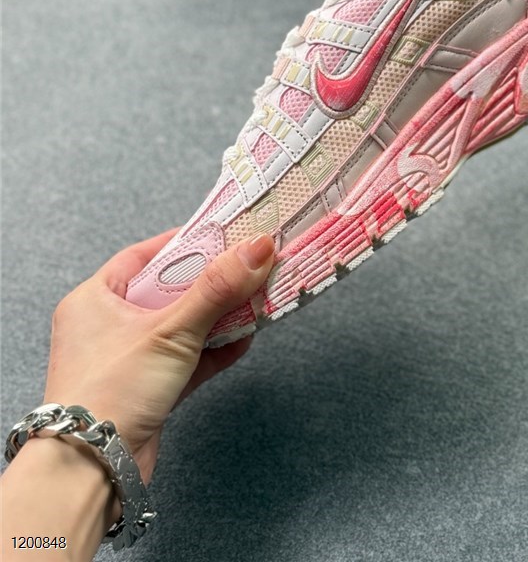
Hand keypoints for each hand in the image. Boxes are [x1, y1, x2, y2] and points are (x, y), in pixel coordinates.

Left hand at [43, 228, 274, 483]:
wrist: (92, 471)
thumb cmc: (111, 391)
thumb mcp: (170, 329)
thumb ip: (216, 288)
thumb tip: (257, 248)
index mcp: (95, 299)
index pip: (145, 257)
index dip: (186, 243)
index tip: (224, 234)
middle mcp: (108, 326)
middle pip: (170, 290)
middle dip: (212, 282)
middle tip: (250, 265)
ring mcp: (129, 359)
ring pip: (183, 326)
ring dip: (220, 317)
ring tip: (257, 298)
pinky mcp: (148, 391)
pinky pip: (188, 360)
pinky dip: (215, 350)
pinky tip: (245, 340)